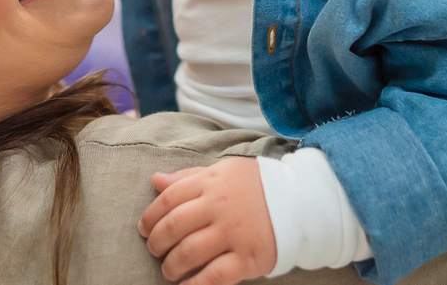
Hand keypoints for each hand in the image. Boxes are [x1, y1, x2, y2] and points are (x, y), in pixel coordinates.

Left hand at [137, 157, 276, 283]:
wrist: (302, 201)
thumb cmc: (257, 186)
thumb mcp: (223, 171)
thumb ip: (189, 177)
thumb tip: (156, 180)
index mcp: (211, 183)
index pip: (168, 199)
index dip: (150, 217)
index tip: (144, 229)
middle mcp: (219, 207)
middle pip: (173, 226)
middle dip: (156, 243)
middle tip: (154, 250)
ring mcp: (233, 233)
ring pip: (188, 252)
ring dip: (171, 266)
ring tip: (170, 270)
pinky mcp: (248, 258)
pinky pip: (213, 277)